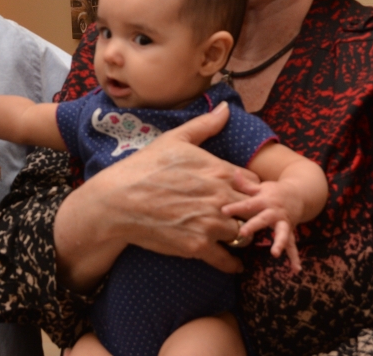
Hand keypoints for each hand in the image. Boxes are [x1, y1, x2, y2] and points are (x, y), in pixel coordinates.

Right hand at [55, 103, 261, 289]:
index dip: (249, 189)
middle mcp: (220, 197)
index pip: (253, 183)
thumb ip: (205, 125)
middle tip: (244, 217)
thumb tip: (225, 109)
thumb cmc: (145, 166)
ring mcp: (210, 224)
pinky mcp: (198, 247)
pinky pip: (228, 260)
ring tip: (235, 237)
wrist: (118, 200)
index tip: (243, 194)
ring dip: (241, 236)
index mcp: (219, 170)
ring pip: (244, 234)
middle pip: (253, 210)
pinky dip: (232, 263)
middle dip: (250, 213)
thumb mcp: (175, 139)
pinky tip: (230, 261)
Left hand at [222, 177, 303, 272]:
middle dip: (253, 226)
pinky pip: (293, 246)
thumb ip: (246, 184)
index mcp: (264, 201)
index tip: (223, 211)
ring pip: (282, 233)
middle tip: (243, 233)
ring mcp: (283, 223)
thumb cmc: (274, 191)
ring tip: (274, 253)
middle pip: (263, 219)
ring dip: (279, 243)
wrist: (299, 194)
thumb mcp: (261, 187)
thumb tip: (232, 173)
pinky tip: (296, 269)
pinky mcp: (290, 231)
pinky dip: (295, 257)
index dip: (235, 207)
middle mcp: (274, 212)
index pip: (247, 204)